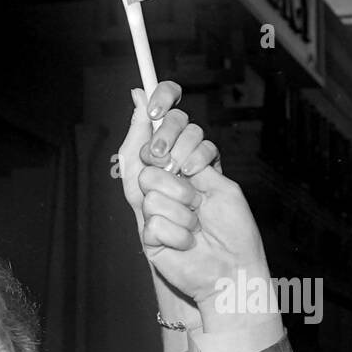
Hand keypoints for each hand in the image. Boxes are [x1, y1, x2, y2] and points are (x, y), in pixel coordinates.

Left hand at [118, 82, 219, 226]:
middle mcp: (177, 150)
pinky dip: (195, 170)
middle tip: (158, 159)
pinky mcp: (218, 170)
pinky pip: (209, 151)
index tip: (155, 109)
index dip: (163, 95)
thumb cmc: (160, 227)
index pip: (163, 104)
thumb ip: (134, 141)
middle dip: (164, 137)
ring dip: (177, 164)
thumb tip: (138, 95)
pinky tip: (193, 195)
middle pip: (176, 117)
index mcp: (156, 148)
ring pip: (193, 133)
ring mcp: (198, 159)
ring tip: (174, 193)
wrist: (186, 256)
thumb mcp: (134, 185)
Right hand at [122, 93, 271, 327]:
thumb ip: (195, 158)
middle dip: (178, 160)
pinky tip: (189, 244)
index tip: (155, 102)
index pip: (164, 124)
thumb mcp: (221, 185)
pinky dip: (179, 233)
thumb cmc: (234, 231)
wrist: (234, 272)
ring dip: (184, 207)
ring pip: (152, 184)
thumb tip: (180, 131)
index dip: (158, 105)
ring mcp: (154, 207)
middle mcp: (167, 182)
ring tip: (197, 225)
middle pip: (151, 150)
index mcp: (186, 166)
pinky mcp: (148, 234)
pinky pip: (154, 218)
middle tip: (195, 183)